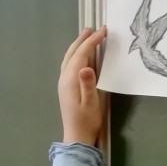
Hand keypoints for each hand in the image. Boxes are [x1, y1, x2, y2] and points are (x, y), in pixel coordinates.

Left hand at [58, 26, 106, 145]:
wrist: (77, 137)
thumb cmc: (87, 121)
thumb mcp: (91, 103)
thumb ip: (88, 84)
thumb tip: (86, 67)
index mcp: (70, 80)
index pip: (81, 55)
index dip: (91, 42)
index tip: (103, 31)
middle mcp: (64, 79)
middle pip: (72, 54)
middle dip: (82, 40)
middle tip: (92, 28)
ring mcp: (63, 83)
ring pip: (69, 59)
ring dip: (77, 46)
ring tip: (86, 36)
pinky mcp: (65, 88)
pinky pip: (69, 65)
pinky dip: (75, 55)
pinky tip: (80, 56)